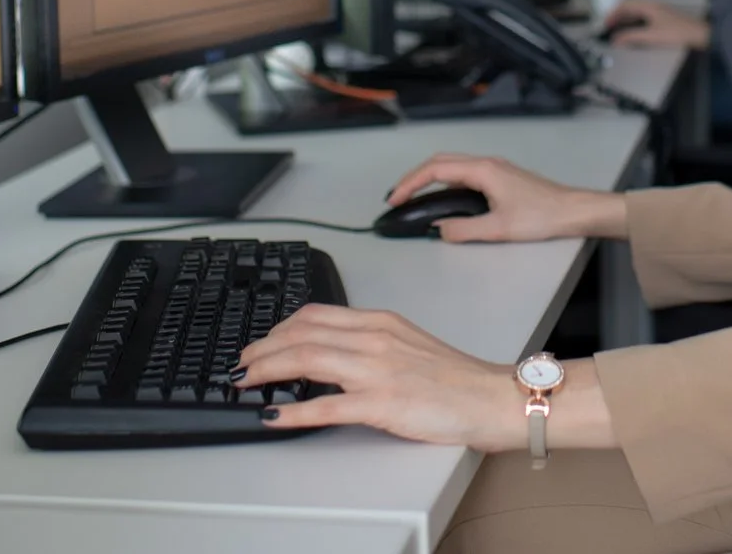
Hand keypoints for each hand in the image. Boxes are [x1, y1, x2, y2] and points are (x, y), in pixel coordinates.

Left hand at [235, 305, 519, 448]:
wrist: (489, 396)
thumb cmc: (454, 376)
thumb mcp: (407, 343)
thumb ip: (370, 342)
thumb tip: (331, 352)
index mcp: (380, 322)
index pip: (314, 315)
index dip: (279, 328)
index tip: (262, 341)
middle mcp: (374, 339)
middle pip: (301, 334)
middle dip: (262, 348)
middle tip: (242, 364)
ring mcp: (376, 370)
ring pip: (306, 360)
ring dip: (267, 371)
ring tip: (245, 383)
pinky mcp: (381, 403)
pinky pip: (326, 406)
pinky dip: (293, 410)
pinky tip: (273, 416)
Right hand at [385, 154, 627, 241]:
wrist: (573, 210)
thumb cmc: (540, 217)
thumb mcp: (499, 229)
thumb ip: (464, 229)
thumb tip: (437, 229)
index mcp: (482, 170)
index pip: (435, 171)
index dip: (410, 184)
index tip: (394, 199)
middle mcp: (486, 162)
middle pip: (440, 161)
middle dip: (414, 177)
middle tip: (397, 197)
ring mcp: (494, 167)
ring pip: (452, 164)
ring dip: (429, 177)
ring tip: (414, 196)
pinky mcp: (501, 175)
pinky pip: (464, 171)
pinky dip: (445, 180)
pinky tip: (443, 196)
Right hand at [605, 0, 710, 49]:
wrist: (703, 36)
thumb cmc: (679, 34)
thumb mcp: (653, 36)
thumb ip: (633, 37)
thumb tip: (616, 40)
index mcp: (649, 6)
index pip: (625, 4)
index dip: (613, 13)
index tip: (605, 24)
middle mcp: (654, 6)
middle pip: (630, 8)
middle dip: (618, 17)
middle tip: (609, 28)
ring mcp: (660, 13)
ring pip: (637, 13)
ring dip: (626, 21)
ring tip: (618, 31)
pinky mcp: (665, 20)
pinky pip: (644, 19)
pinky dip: (635, 24)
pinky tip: (635, 34)